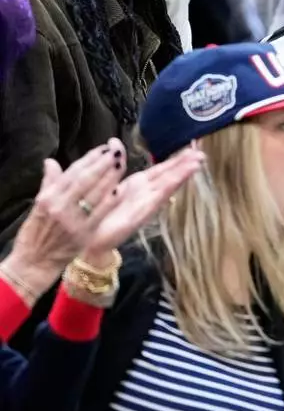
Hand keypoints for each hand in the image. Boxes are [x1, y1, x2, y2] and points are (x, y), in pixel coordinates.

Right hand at [1, 140, 126, 302]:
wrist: (34, 262)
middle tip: (117, 150)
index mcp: (48, 197)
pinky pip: (101, 212)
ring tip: (122, 163)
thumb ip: (49, 182)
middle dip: (103, 163)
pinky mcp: (84, 233)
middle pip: (86, 179)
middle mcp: (59, 206)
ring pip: (95, 193)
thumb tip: (50, 161)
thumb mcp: (39, 205)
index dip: (90, 158)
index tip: (104, 148)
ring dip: (111, 177)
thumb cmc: (36, 233)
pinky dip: (111, 199)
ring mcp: (72, 220)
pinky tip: (121, 188)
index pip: (73, 172)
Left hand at [85, 146, 203, 253]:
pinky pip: (159, 196)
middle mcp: (145, 192)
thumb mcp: (105, 182)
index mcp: (137, 185)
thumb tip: (114, 141)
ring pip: (168, 184)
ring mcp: (146, 202)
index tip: (191, 148)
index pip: (161, 169)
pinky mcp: (142, 213)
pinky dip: (171, 186)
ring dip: (183, 173)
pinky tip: (181, 178)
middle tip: (201, 152)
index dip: (176, 159)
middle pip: (168, 175)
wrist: (88, 239)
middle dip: (185, 163)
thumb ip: (114, 162)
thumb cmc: (97, 212)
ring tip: (198, 162)